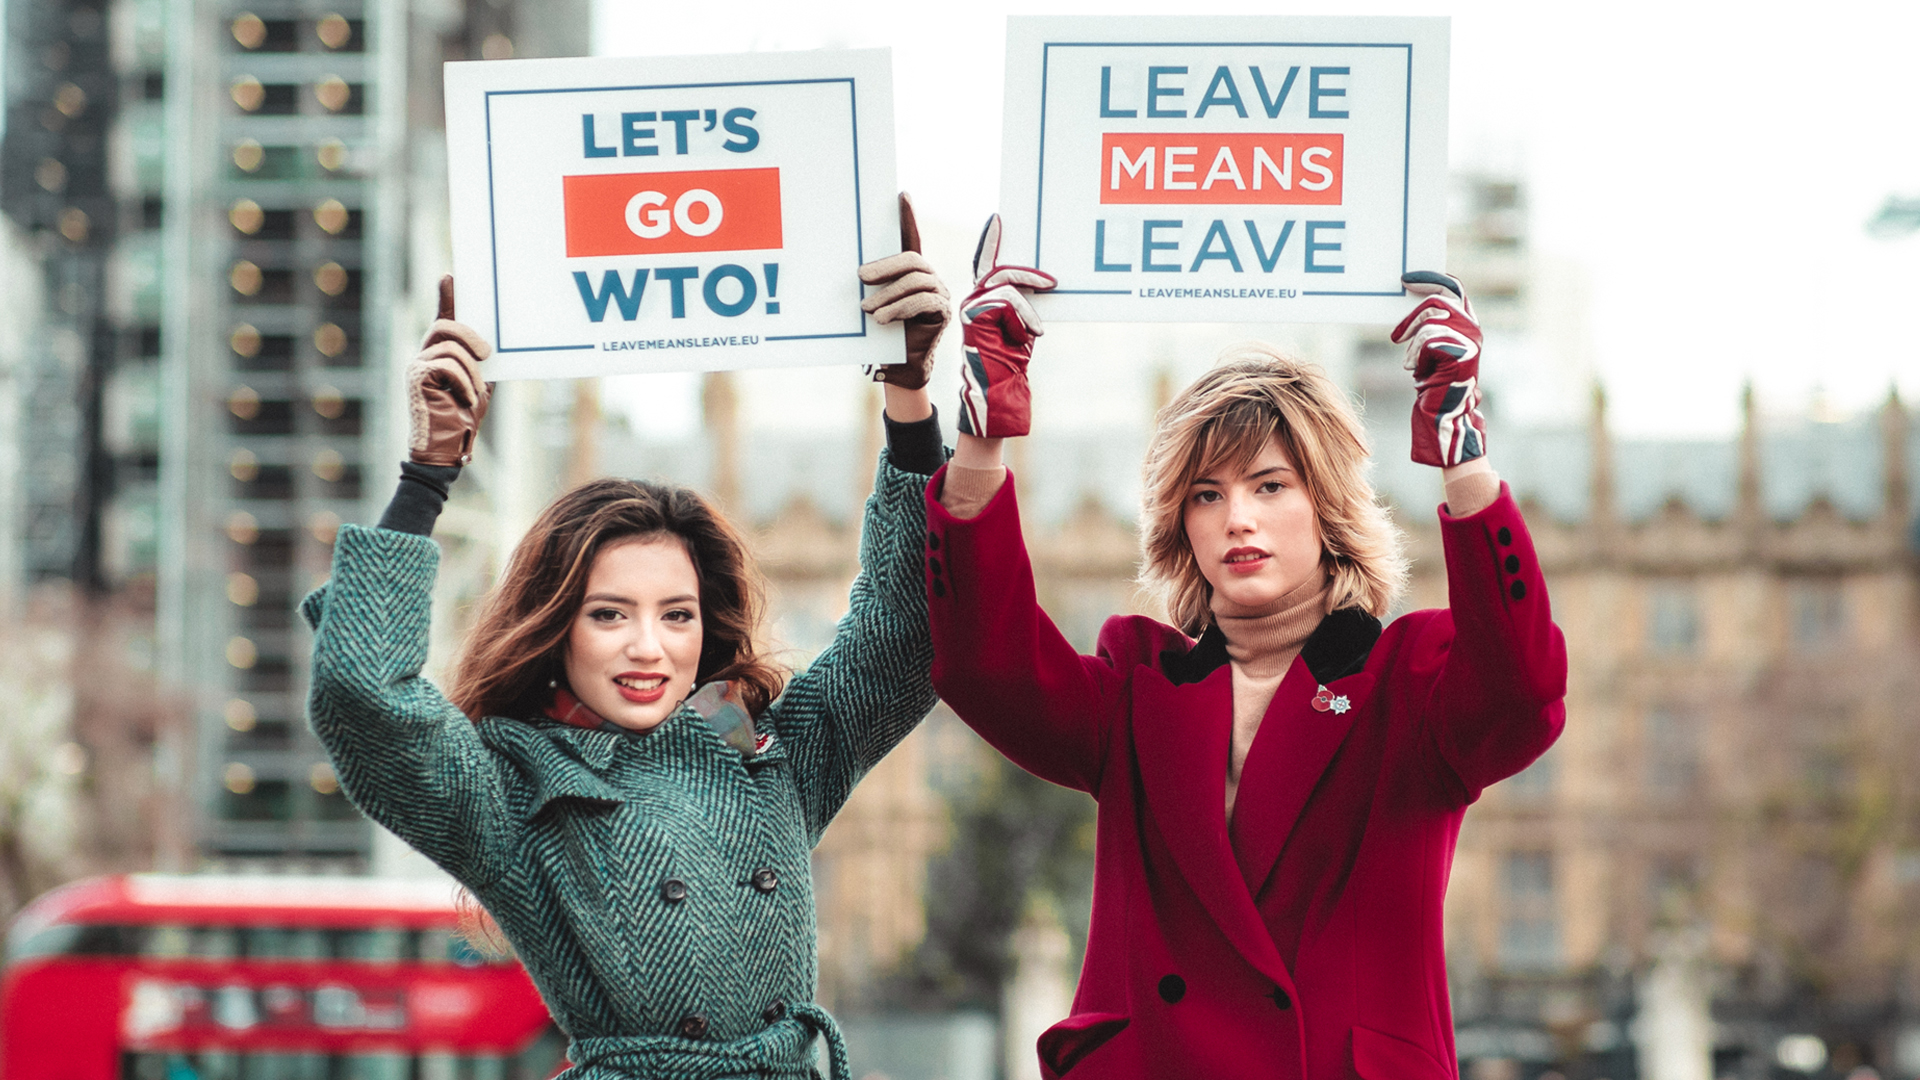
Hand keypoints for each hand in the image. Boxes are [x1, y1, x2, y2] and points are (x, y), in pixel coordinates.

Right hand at [405, 275, 491, 465]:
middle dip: (470, 335)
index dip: (446, 296)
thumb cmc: (461, 419)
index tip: (451, 275)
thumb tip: (493, 347)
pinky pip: (448, 366)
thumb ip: (481, 365)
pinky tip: (464, 399)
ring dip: (472, 371)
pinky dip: (464, 383)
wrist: (446, 448)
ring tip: (473, 393)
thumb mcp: (479, 386)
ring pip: (451, 348)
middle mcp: (424, 355)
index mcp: (440, 354)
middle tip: (487, 354)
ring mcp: (417, 365)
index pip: (442, 319)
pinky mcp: (416, 377)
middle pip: (445, 325)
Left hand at [858, 193, 949, 389]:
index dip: (908, 217)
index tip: (901, 195)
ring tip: (868, 310)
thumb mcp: (873, 306)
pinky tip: (883, 319)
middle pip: (912, 260)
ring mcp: (939, 293)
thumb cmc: (883, 335)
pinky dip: (901, 309)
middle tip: (861, 278)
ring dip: (888, 295)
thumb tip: (850, 273)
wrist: (899, 367)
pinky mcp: (943, 312)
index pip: (911, 239)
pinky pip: (924, 302)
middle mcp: (929, 278)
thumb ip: (869, 289)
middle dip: (885, 266)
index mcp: (910, 272)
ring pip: (916, 281)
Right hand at [956, 214, 1055, 437]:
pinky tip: (1023, 337)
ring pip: (1009, 290)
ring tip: (1034, 333)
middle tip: (1052, 282)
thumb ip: (1022, 302)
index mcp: (985, 298)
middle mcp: (974, 298)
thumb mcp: (1021, 324)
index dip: (990, 241)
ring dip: (1028, 312)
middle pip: (1003, 273)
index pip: (987, 263)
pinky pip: (1008, 303)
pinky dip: (1022, 320)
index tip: (997, 219)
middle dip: (1031, 276)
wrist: (997, 387)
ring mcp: (971, 305)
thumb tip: (1043, 280)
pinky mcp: (973, 314)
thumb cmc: (1010, 360)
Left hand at [1391, 270, 1486, 467]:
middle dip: (1412, 315)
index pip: (1453, 288)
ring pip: (1431, 319)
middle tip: (1396, 335)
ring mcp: (1470, 340)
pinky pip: (1427, 339)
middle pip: (1440, 299)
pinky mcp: (1461, 353)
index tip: (1407, 279)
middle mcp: (1473, 329)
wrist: (1442, 414)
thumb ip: (1428, 325)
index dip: (1431, 279)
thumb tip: (1410, 299)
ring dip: (1412, 342)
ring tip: (1410, 364)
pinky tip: (1416, 371)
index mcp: (1466, 324)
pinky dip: (1415, 355)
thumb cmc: (1432, 384)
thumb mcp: (1428, 348)